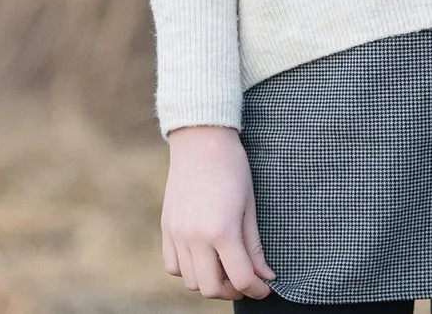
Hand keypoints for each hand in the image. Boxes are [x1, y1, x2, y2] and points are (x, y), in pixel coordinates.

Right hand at [161, 125, 275, 298]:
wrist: (201, 141)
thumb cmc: (233, 169)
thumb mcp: (250, 207)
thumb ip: (254, 247)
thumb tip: (265, 277)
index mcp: (221, 231)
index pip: (240, 278)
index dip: (256, 289)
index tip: (266, 288)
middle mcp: (194, 238)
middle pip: (210, 288)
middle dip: (232, 291)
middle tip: (246, 280)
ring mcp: (176, 235)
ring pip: (190, 281)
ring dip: (210, 281)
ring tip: (226, 268)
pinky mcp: (166, 229)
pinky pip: (173, 265)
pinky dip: (189, 270)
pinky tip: (204, 257)